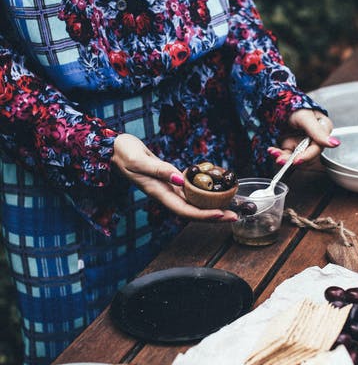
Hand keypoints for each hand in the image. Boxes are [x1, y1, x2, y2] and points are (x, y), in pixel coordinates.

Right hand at [111, 133, 236, 220]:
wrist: (115, 148)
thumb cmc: (124, 153)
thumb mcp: (139, 160)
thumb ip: (159, 170)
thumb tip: (180, 179)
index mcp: (159, 192)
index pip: (185, 210)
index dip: (203, 215)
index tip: (221, 215)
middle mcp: (166, 193)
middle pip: (193, 211)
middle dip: (214, 216)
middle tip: (235, 216)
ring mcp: (168, 188)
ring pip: (193, 203)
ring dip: (212, 206)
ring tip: (231, 207)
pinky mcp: (170, 179)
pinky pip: (190, 191)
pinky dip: (204, 193)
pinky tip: (215, 191)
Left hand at [268, 109, 337, 165]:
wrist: (279, 102)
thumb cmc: (296, 105)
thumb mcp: (306, 118)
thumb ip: (318, 132)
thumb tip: (335, 143)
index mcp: (322, 131)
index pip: (317, 148)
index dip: (307, 156)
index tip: (297, 161)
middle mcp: (313, 139)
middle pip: (305, 155)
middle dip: (292, 159)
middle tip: (281, 160)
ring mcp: (301, 142)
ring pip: (294, 156)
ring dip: (283, 157)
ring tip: (274, 153)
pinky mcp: (290, 144)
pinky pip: (285, 153)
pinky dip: (277, 153)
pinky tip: (272, 150)